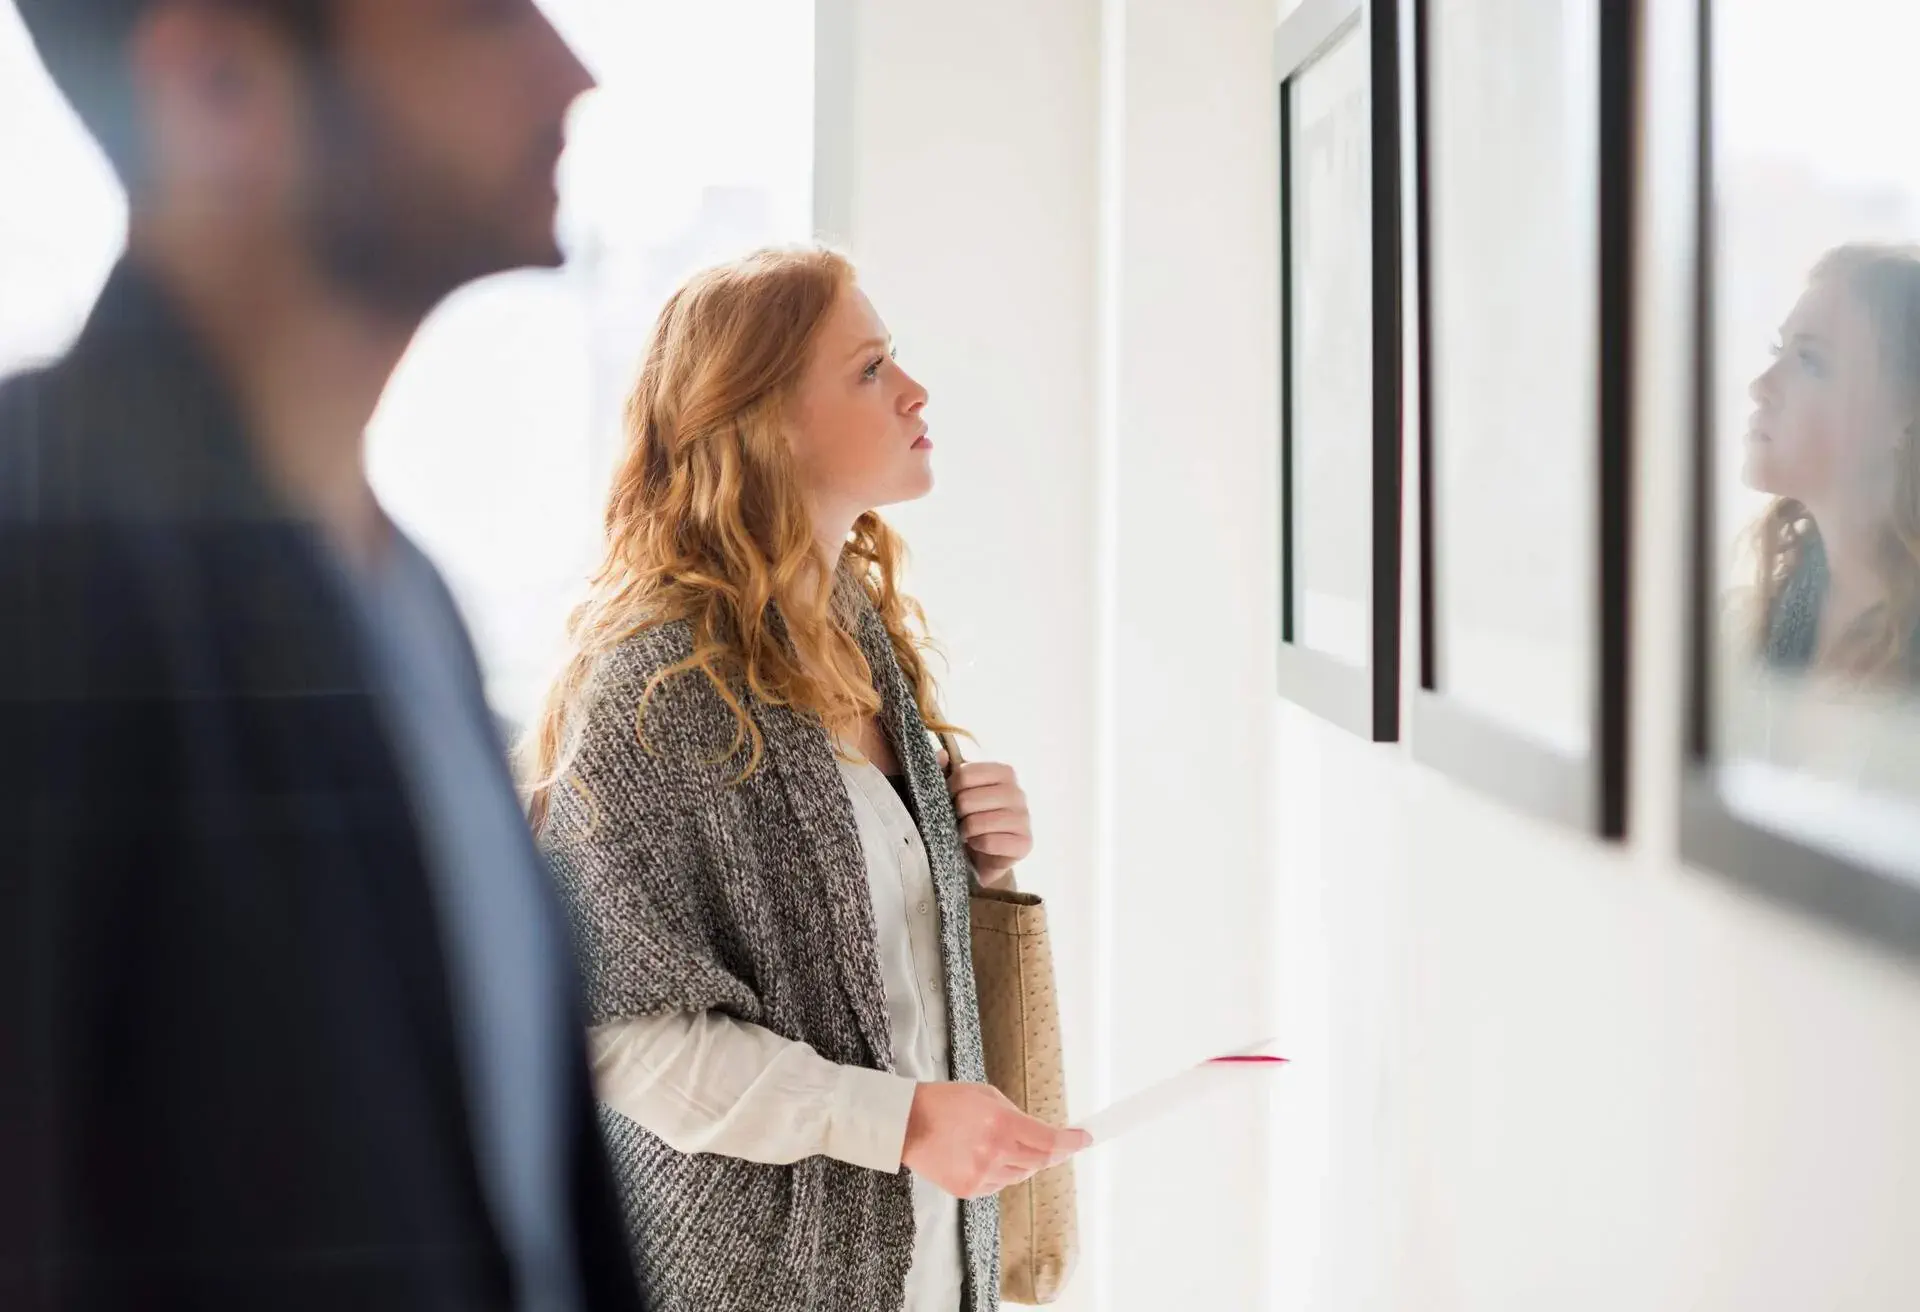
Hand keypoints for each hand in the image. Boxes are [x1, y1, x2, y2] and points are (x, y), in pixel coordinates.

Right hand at [901, 1082, 1089, 1198]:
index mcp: (1002, 1124)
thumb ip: (1017, 1117)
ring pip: (1021, 1174)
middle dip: (1052, 1152)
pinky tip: (981, 1156)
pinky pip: (1000, 1185)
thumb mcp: (988, 1096)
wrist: (907, 1124)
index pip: (1050, 1140)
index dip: (1072, 1142)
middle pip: (1041, 1161)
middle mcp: (995, 1153)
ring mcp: (982, 1175)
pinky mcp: (969, 1190)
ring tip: (999, 1144)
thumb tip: (1042, 1135)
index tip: (1086, 1139)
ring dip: (1023, 1161)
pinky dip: (1001, 1173)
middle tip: (1054, 1143)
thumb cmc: (946, 1102)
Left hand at [945, 759, 1031, 884]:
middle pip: (967, 800)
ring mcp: (1024, 818)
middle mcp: (1018, 792)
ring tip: (967, 832)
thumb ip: (946, 769)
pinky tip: (979, 844)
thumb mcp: (956, 789)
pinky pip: (989, 843)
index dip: (949, 788)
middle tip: (958, 819)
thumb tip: (941, 755)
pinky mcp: (1025, 843)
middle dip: (956, 813)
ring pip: (977, 823)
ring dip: (965, 831)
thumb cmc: (970, 815)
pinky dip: (978, 846)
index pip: (964, 774)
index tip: (949, 797)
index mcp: (1003, 772)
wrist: (984, 853)